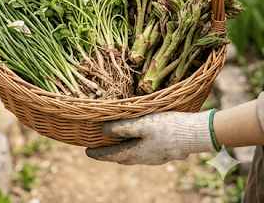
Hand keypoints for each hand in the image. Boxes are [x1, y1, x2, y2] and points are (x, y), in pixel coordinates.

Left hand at [85, 111, 214, 164]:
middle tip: (99, 149)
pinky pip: (146, 153)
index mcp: (135, 153)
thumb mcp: (141, 124)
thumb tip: (103, 130)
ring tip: (116, 145)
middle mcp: (145, 159)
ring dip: (124, 151)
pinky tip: (139, 142)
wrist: (196, 134)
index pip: (111, 155)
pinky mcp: (166, 152)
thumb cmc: (168, 127)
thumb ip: (121, 128)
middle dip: (110, 154)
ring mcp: (157, 157)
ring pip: (135, 156)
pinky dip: (136, 148)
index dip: (98, 154)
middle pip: (122, 157)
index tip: (86, 152)